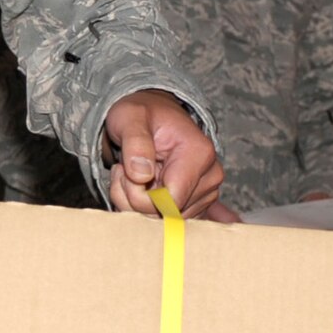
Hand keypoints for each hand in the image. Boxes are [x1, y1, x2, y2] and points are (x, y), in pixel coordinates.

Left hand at [103, 90, 224, 218]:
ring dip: (136, 202)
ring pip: (164, 218)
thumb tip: (141, 175)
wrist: (150, 114)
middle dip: (133, 197)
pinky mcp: (197, 202)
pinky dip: (145, 206)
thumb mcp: (129, 117)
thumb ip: (135, 142)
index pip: (170, 199)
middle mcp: (209, 176)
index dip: (140, 196)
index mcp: (199, 154)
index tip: (123, 172)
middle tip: (122, 170)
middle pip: (167, 212)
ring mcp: (206, 191)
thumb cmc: (140, 114)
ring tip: (130, 173)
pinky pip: (167, 218)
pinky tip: (140, 184)